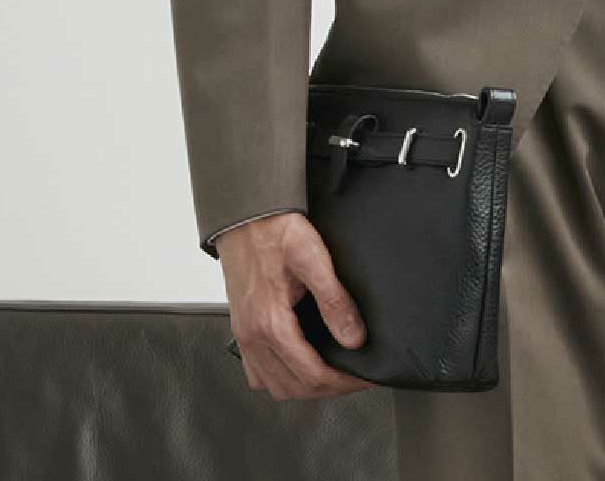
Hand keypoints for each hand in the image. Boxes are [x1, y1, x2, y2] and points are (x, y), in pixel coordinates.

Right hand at [218, 211, 380, 398]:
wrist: (245, 214)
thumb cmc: (275, 230)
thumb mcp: (313, 258)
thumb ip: (334, 301)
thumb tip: (353, 337)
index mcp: (271, 322)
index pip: (312, 374)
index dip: (342, 382)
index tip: (363, 378)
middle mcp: (253, 335)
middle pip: (293, 387)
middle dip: (327, 390)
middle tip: (353, 379)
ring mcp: (244, 334)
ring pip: (273, 385)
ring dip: (304, 388)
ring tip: (331, 376)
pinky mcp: (242, 327)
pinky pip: (257, 371)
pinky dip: (280, 378)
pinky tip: (297, 366)